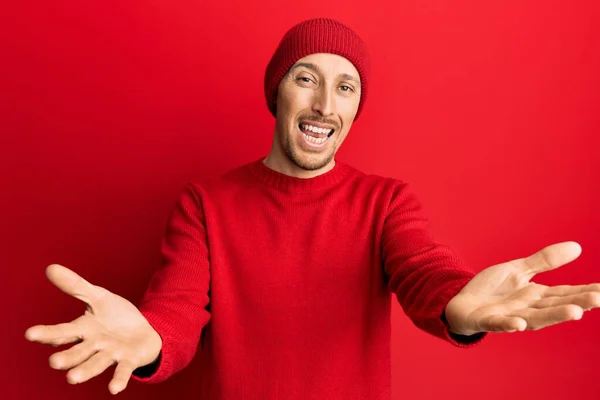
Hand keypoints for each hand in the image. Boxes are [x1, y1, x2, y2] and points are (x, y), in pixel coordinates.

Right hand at [25, 264, 161, 394]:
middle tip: (55, 362)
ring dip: (85, 371)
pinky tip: (115, 389)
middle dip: (67, 357)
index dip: (47, 333)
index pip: (63, 331)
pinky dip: (119, 379)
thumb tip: (50, 267)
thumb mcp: (99, 298)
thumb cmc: (116, 317)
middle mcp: (95, 345)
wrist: (144, 332)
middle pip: (78, 352)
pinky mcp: (129, 360)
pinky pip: (123, 370)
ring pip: (96, 363)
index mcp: (85, 330)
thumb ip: (76, 286)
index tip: (30, 334)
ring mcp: (111, 354)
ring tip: (72, 378)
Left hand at [444, 241, 599, 334]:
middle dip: (577, 303)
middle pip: (555, 306)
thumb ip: (544, 261)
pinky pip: (500, 324)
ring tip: (575, 312)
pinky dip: (510, 325)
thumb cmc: (491, 290)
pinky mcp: (488, 321)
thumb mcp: (518, 270)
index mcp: (536, 296)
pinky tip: (519, 325)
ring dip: (554, 316)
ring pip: (534, 318)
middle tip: (599, 300)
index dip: (586, 292)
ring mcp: (509, 316)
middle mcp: (527, 309)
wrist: (460, 302)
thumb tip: (577, 247)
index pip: (566, 293)